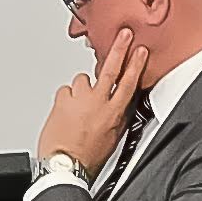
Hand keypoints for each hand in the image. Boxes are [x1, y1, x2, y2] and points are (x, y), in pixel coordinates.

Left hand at [37, 29, 148, 168]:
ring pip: (82, 80)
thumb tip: (121, 108)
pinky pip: (65, 91)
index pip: (129, 83)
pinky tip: (66, 112)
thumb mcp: (112, 140)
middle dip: (119, 49)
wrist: (65, 166)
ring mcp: (79, 100)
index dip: (136, 65)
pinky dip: (66, 99)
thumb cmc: (87, 158)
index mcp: (114, 113)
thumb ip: (117, 118)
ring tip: (78, 107)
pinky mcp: (62, 100)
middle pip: (110, 69)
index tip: (140, 51)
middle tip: (123, 34)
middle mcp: (98, 102)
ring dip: (81, 89)